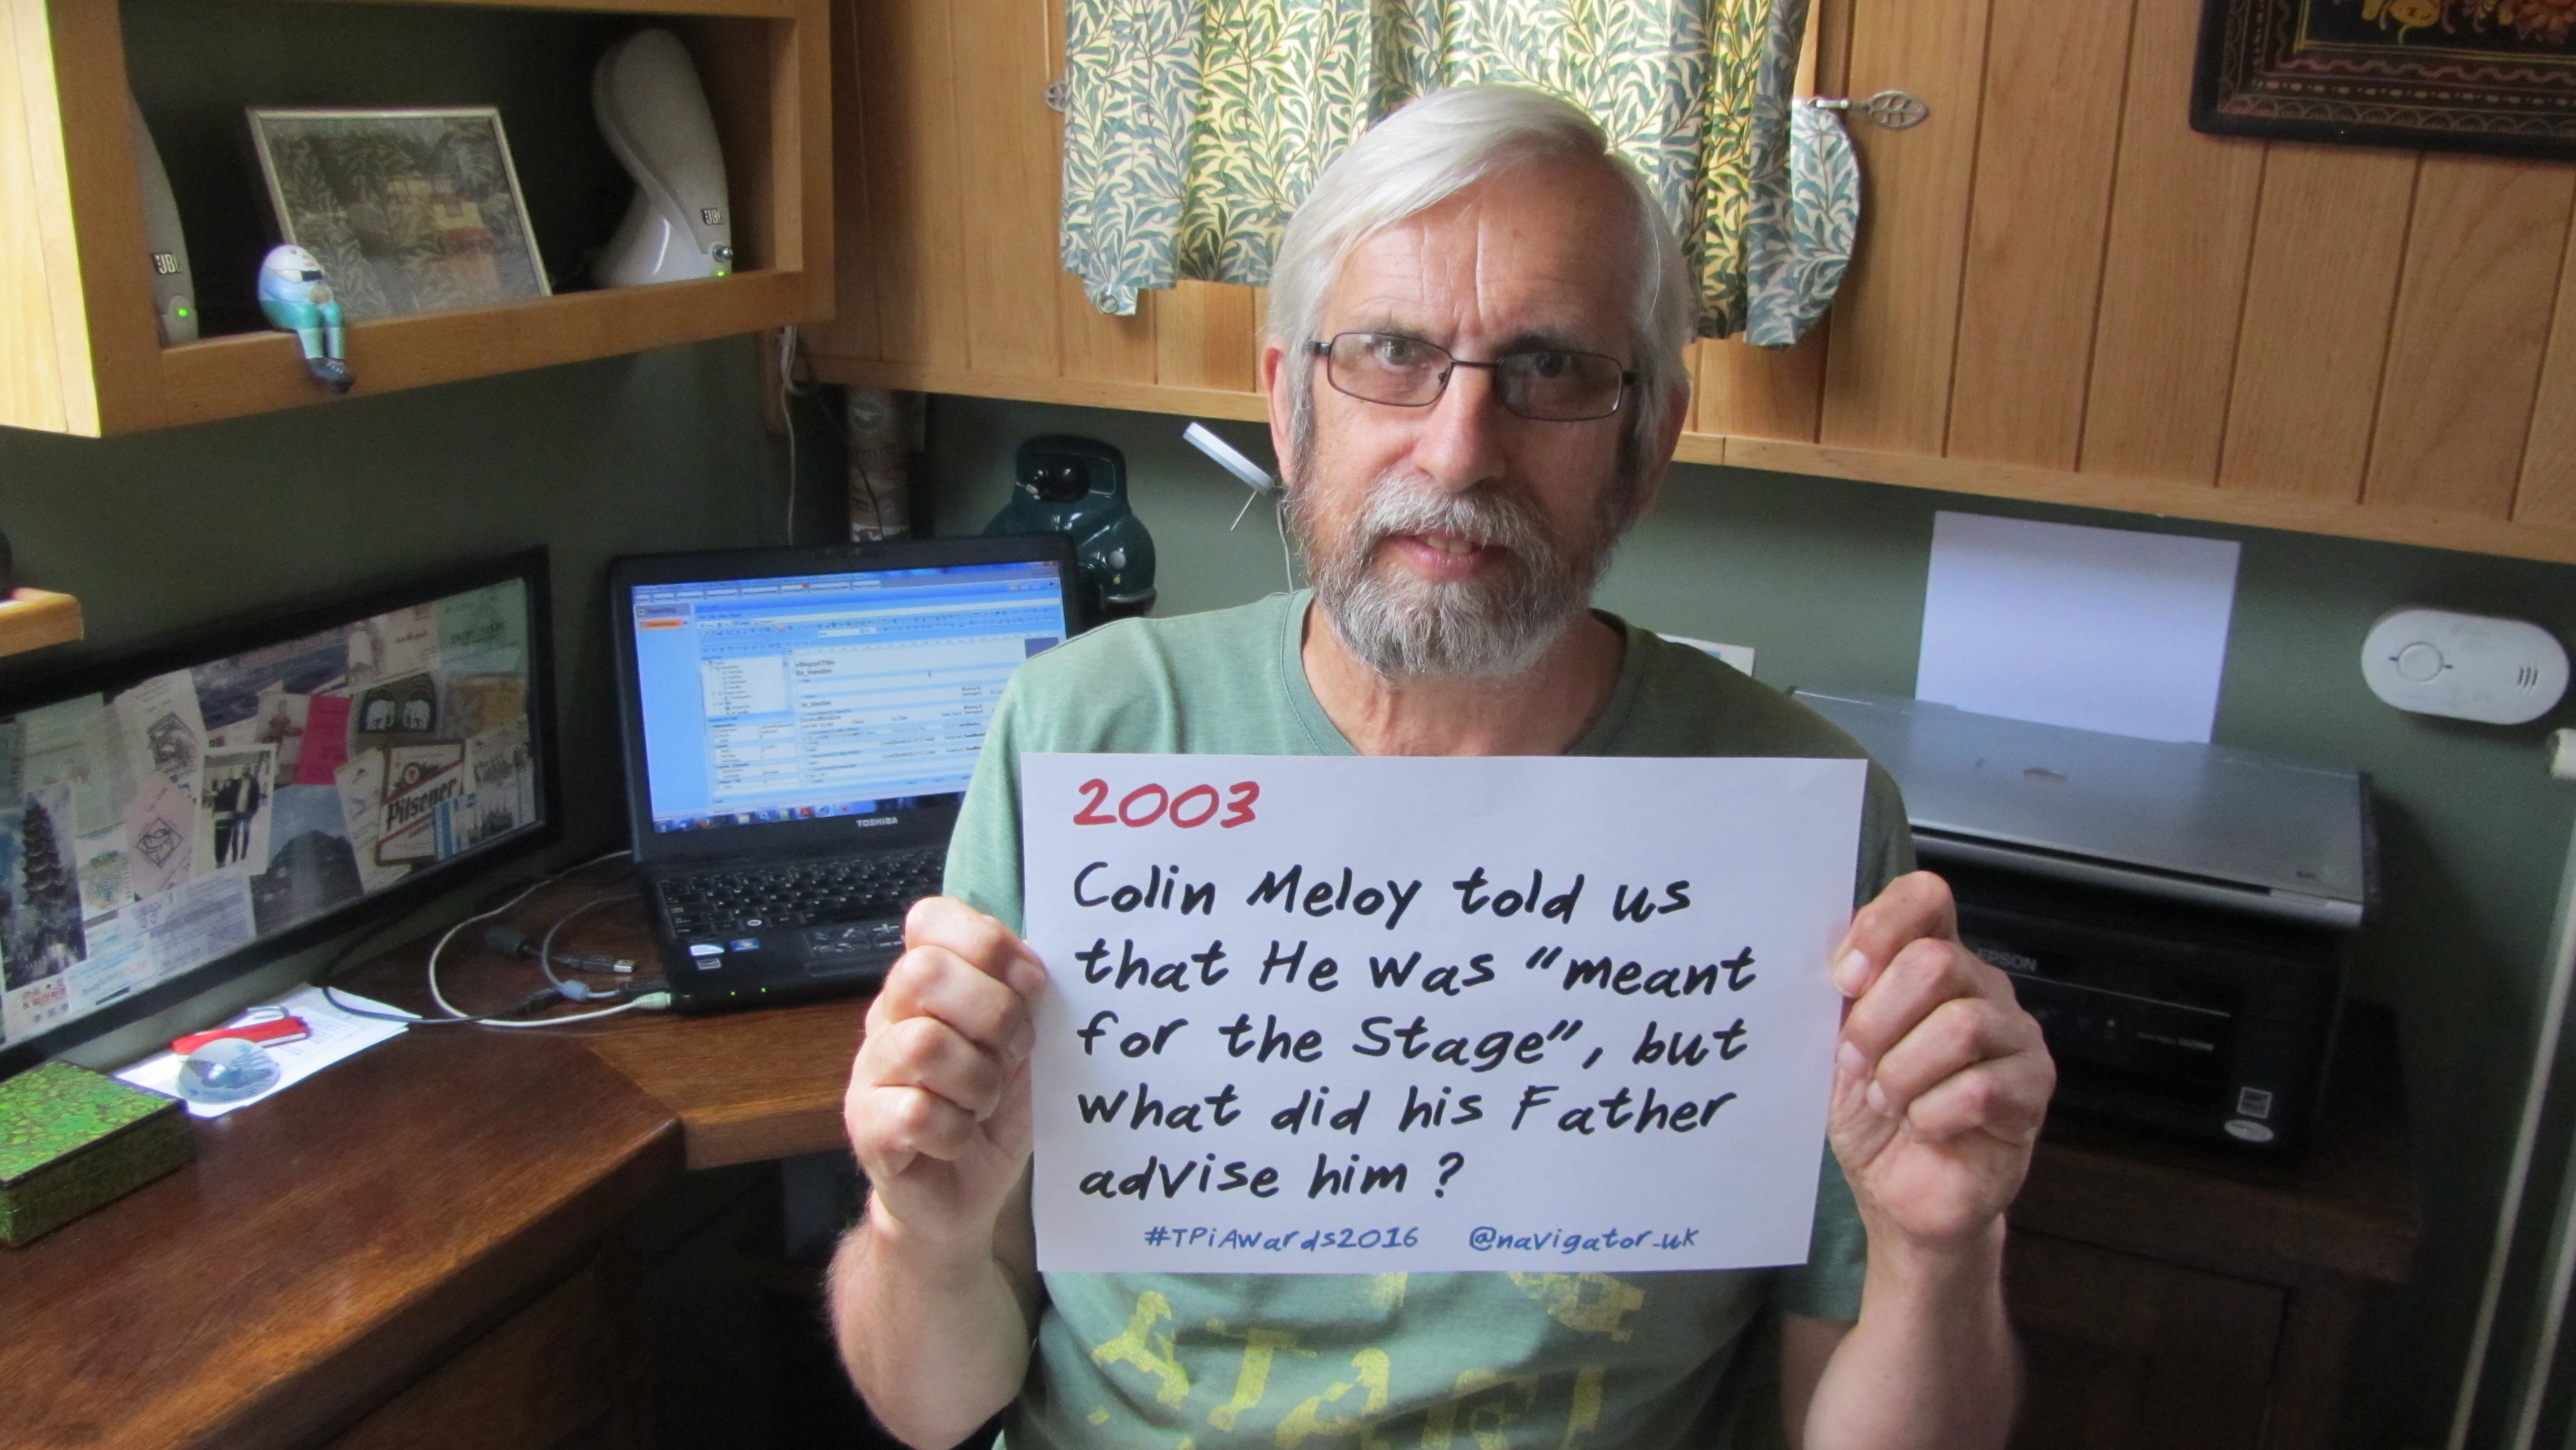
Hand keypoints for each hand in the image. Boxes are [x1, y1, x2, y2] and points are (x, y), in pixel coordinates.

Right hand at [843, 896, 1048, 1249]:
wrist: (960, 1197)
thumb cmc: (989, 1113)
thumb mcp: (1019, 1048)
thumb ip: (1019, 1002)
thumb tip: (1032, 972)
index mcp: (926, 985)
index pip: (930, 920)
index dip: (987, 942)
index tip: (1031, 984)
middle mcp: (889, 1017)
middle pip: (924, 972)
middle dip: (992, 1013)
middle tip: (1015, 1052)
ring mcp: (870, 1072)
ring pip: (923, 1044)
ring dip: (977, 1080)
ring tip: (985, 1104)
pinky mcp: (866, 1127)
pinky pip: (916, 1112)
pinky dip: (957, 1129)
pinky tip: (961, 1137)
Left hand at [1828, 871, 2053, 1251]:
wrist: (1896, 1190)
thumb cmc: (1870, 1111)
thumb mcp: (1835, 1044)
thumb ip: (1840, 996)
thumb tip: (1832, 962)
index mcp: (1930, 959)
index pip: (1925, 898)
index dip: (1882, 928)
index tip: (1844, 979)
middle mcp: (1980, 985)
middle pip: (1935, 963)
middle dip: (1878, 1021)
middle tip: (1857, 1063)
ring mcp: (2014, 1035)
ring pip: (1959, 1026)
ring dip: (1903, 1073)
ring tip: (1889, 1101)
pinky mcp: (2032, 1089)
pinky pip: (1980, 1088)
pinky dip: (1932, 1113)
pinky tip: (1923, 1125)